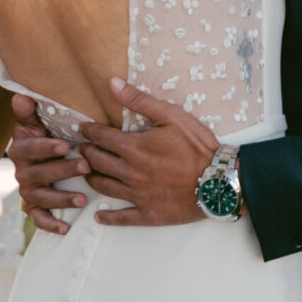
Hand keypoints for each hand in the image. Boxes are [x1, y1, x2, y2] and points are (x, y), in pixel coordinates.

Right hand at [8, 94, 88, 235]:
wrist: (42, 158)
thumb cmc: (46, 136)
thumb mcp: (38, 122)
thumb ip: (30, 112)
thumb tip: (22, 96)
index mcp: (22, 149)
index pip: (30, 149)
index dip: (46, 148)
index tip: (64, 145)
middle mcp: (22, 172)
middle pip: (39, 174)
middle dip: (62, 171)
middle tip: (85, 167)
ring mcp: (28, 191)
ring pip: (42, 197)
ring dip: (61, 199)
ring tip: (82, 199)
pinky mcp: (34, 207)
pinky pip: (39, 218)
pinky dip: (50, 224)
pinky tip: (65, 228)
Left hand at [79, 77, 218, 226]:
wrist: (219, 181)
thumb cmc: (198, 146)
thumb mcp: (172, 116)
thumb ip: (139, 100)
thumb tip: (113, 83)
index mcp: (133, 148)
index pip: (100, 137)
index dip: (89, 131)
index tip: (82, 129)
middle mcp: (129, 173)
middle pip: (97, 162)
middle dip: (86, 153)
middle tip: (82, 149)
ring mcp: (137, 195)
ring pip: (103, 187)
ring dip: (90, 179)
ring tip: (86, 173)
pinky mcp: (147, 214)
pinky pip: (121, 218)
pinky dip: (107, 217)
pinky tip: (98, 215)